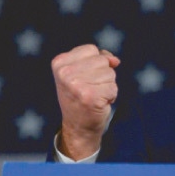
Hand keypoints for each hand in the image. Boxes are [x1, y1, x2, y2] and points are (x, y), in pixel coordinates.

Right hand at [51, 44, 119, 159]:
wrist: (78, 126)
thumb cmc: (82, 96)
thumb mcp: (83, 72)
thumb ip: (99, 58)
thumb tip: (115, 60)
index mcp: (59, 62)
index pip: (91, 49)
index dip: (95, 63)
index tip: (84, 78)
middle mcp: (65, 73)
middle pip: (102, 61)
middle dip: (103, 75)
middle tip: (90, 89)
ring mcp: (76, 85)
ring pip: (110, 74)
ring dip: (108, 86)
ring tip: (94, 96)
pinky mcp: (89, 96)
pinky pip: (113, 88)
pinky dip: (111, 96)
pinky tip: (99, 103)